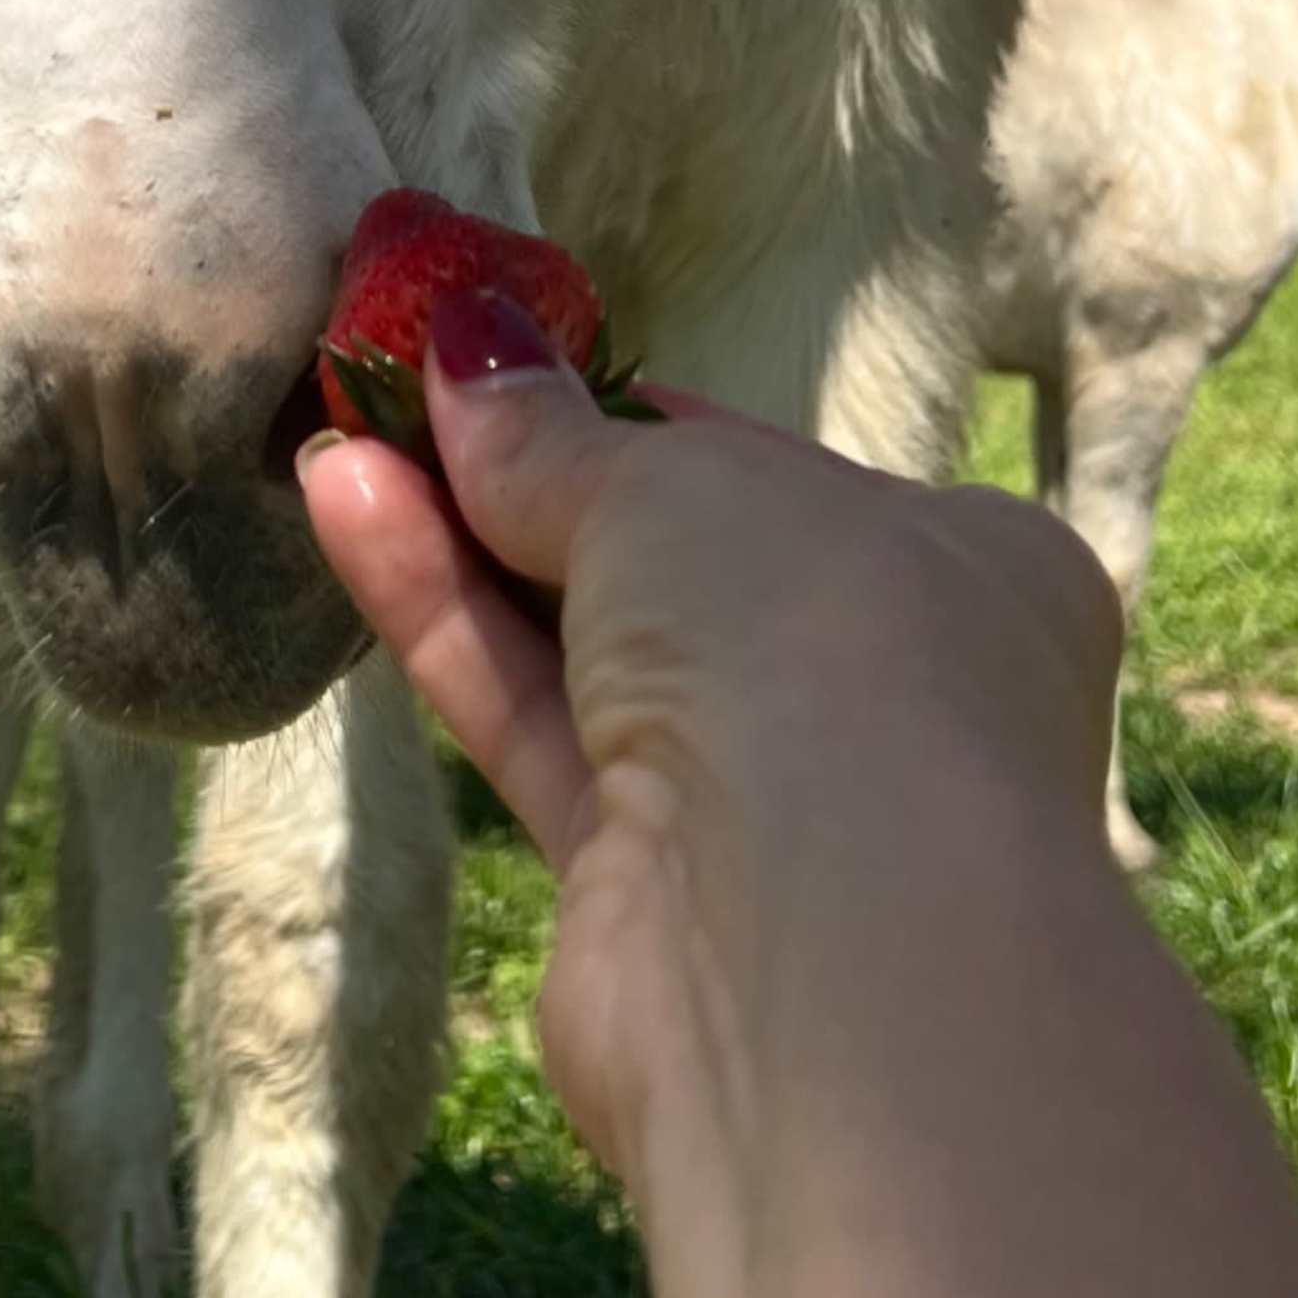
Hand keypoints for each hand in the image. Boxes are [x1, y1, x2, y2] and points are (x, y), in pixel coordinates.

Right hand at [303, 293, 1119, 1216]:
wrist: (828, 955)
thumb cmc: (816, 651)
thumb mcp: (676, 490)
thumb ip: (556, 436)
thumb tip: (464, 342)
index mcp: (962, 569)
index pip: (773, 473)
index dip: (631, 415)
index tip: (500, 360)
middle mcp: (883, 690)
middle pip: (675, 567)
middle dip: (530, 480)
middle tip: (389, 389)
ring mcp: (769, 803)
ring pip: (592, 651)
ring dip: (462, 543)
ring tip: (336, 437)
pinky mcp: (652, 893)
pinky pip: (541, 727)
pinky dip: (451, 627)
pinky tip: (352, 512)